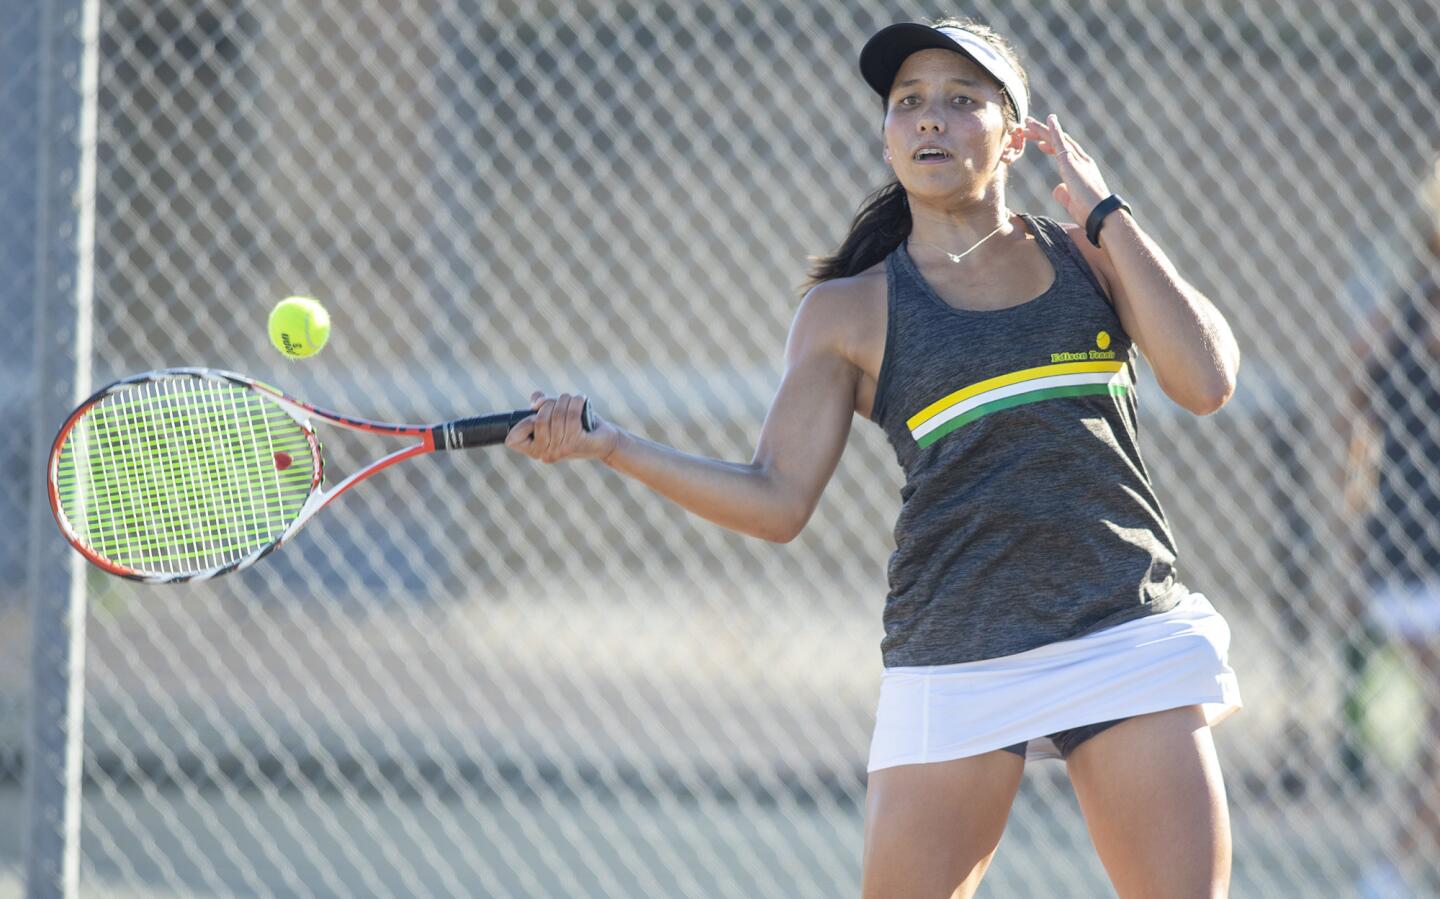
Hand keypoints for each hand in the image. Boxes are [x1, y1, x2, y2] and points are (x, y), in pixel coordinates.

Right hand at [504, 390, 619, 463]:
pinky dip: (576, 402)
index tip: (536, 413)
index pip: (513, 440)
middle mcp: (546, 454)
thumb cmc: (577, 425)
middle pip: (539, 419)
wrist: (604, 438)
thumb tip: (536, 401)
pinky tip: (580, 399)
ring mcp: (561, 450)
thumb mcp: (554, 414)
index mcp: (535, 450)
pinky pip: (571, 416)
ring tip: (572, 399)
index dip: (523, 423)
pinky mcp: (577, 443)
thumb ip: (540, 406)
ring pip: (557, 415)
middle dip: (550, 404)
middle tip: (562, 402)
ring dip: (565, 400)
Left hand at [1023, 114, 1112, 225]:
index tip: (1040, 144)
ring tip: (1027, 123)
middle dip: (1043, 134)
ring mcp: (1078, 159)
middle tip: (1028, 127)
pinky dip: (1054, 130)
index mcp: (1083, 170)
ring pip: (1057, 139)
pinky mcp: (1071, 161)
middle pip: (1060, 142)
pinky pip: (1061, 141)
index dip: (1052, 146)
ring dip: (1041, 130)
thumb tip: (1058, 188)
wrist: (1100, 214)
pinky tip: (1048, 120)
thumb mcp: (1072, 202)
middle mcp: (1082, 161)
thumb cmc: (1089, 212)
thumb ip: (1065, 193)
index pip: (1066, 153)